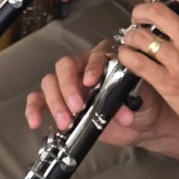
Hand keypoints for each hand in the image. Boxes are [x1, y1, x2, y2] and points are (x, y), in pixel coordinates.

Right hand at [24, 39, 165, 145]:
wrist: (143, 124)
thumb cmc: (143, 104)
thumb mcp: (141, 98)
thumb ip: (130, 97)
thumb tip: (122, 108)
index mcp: (106, 59)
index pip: (94, 54)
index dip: (91, 66)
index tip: (91, 81)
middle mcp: (84, 68)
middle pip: (66, 65)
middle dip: (68, 86)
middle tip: (77, 106)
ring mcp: (70, 85)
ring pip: (50, 82)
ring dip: (55, 102)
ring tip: (66, 122)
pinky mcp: (60, 103)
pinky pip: (39, 100)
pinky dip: (34, 109)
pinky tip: (36, 121)